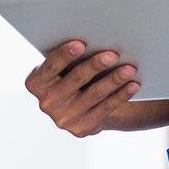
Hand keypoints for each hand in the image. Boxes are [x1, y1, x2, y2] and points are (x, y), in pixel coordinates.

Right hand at [24, 40, 140, 137]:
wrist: (76, 110)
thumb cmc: (69, 77)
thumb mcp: (61, 69)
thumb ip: (68, 59)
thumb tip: (96, 40)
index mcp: (35, 83)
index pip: (50, 67)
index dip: (65, 55)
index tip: (81, 44)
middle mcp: (46, 102)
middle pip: (75, 79)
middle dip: (95, 65)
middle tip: (113, 54)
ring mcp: (63, 118)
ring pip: (93, 94)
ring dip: (113, 80)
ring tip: (129, 69)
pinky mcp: (82, 128)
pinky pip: (105, 108)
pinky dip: (121, 95)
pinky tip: (133, 85)